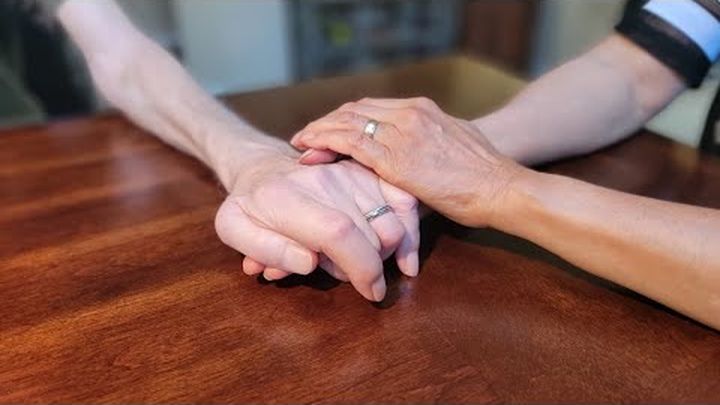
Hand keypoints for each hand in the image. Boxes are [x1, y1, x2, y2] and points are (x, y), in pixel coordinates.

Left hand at [213, 144, 419, 301]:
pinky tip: (403, 254)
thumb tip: (308, 262)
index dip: (360, 267)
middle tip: (340, 271)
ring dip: (385, 253)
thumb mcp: (234, 230)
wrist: (264, 170)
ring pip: (392, 223)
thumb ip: (266, 249)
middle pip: (372, 233)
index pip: (338, 232)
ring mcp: (348, 173)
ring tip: (355, 258)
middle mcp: (323, 179)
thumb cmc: (250, 209)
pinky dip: (410, 232)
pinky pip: (404, 202)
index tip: (370, 292)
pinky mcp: (367, 171)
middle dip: (369, 267)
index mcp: (286, 197)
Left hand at [291, 97, 522, 227]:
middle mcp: (409, 114)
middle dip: (327, 122)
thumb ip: (427, 150)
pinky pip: (349, 142)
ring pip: (346, 122)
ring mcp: (401, 132)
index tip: (329, 130)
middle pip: (354, 109)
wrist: (501, 187)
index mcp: (421, 110)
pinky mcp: (394, 157)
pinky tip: (309, 149)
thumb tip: (408, 169)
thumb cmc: (484, 177)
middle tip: (307, 136)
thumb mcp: (453, 149)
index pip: (371, 107)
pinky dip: (325, 142)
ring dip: (320, 131)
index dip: (345, 118)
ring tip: (302, 143)